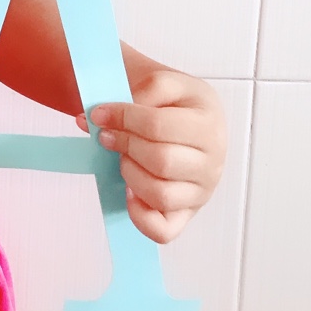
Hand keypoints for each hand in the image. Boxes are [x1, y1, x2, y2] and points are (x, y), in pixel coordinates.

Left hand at [74, 65, 226, 244]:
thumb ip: (141, 90)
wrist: (182, 112)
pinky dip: (140, 215)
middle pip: (160, 160)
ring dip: (129, 174)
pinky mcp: (186, 214)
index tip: (98, 113)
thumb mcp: (163, 80)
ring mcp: (202, 191)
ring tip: (122, 158)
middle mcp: (213, 161)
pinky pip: (163, 230)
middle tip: (107, 136)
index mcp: (208, 122)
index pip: (158, 126)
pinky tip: (128, 192)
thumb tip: (99, 118)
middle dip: (124, 145)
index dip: (122, 118)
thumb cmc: (170, 101)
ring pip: (161, 194)